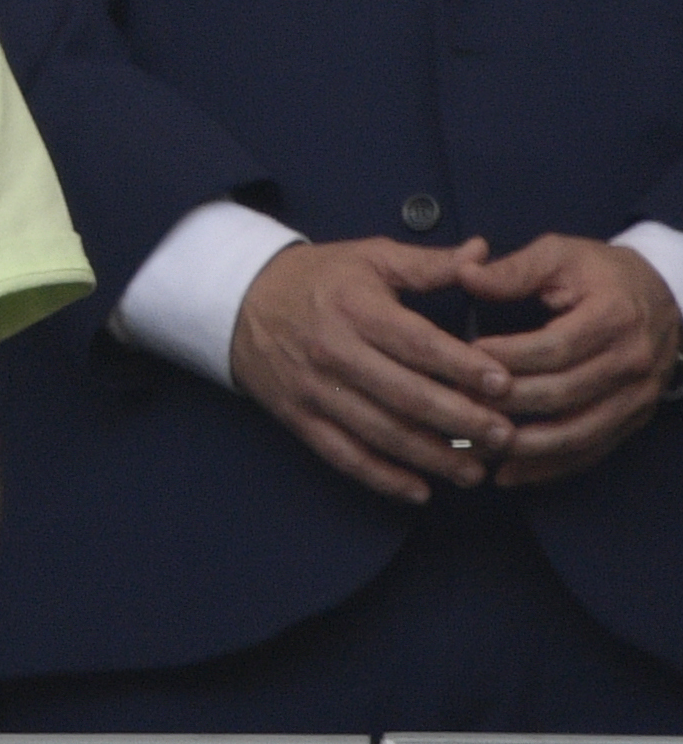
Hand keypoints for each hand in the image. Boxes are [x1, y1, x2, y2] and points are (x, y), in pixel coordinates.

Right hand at [228, 237, 513, 503]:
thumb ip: (428, 263)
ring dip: (431, 457)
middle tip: (504, 436)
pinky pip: (343, 455)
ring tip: (475, 471)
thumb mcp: (369, 257)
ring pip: (380, 432)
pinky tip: (419, 491)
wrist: (238, 301)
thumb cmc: (315, 278)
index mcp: (356, 308)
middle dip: (460, 420)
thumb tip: (483, 253)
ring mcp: (315, 389)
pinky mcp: (299, 417)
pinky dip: (382, 478)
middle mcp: (334, 352)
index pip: (417, 343)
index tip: (504, 384)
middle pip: (405, 395)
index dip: (462, 366)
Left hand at [463, 236, 679, 487]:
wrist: (665, 294)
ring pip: (577, 433)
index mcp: (613, 317)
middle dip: (505, 403)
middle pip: (562, 394)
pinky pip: (591, 452)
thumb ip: (512, 270)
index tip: (463, 358)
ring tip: (474, 447)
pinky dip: (548, 468)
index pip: (553, 349)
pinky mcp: (634, 418)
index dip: (506, 358)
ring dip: (523, 447)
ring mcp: (637, 396)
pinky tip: (508, 474)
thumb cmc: (600, 273)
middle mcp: (632, 361)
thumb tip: (464, 274)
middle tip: (455, 402)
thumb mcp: (559, 255)